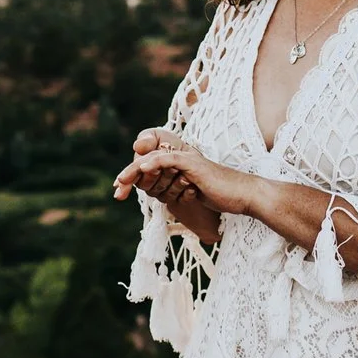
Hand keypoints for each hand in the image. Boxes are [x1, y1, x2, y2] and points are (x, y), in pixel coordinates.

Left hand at [114, 140, 266, 219]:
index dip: (132, 179)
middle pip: (146, 164)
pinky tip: (142, 170)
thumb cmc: (221, 197)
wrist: (242, 196)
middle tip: (115, 191)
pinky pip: (168, 160)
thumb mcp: (192, 195)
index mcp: (177, 168)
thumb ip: (176, 192)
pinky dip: (153, 163)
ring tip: (119, 183)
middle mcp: (179, 160)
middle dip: (128, 177)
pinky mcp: (192, 164)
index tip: (119, 192)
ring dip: (133, 172)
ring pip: (152, 161)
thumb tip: (160, 198)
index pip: (149, 170)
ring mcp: (186, 161)